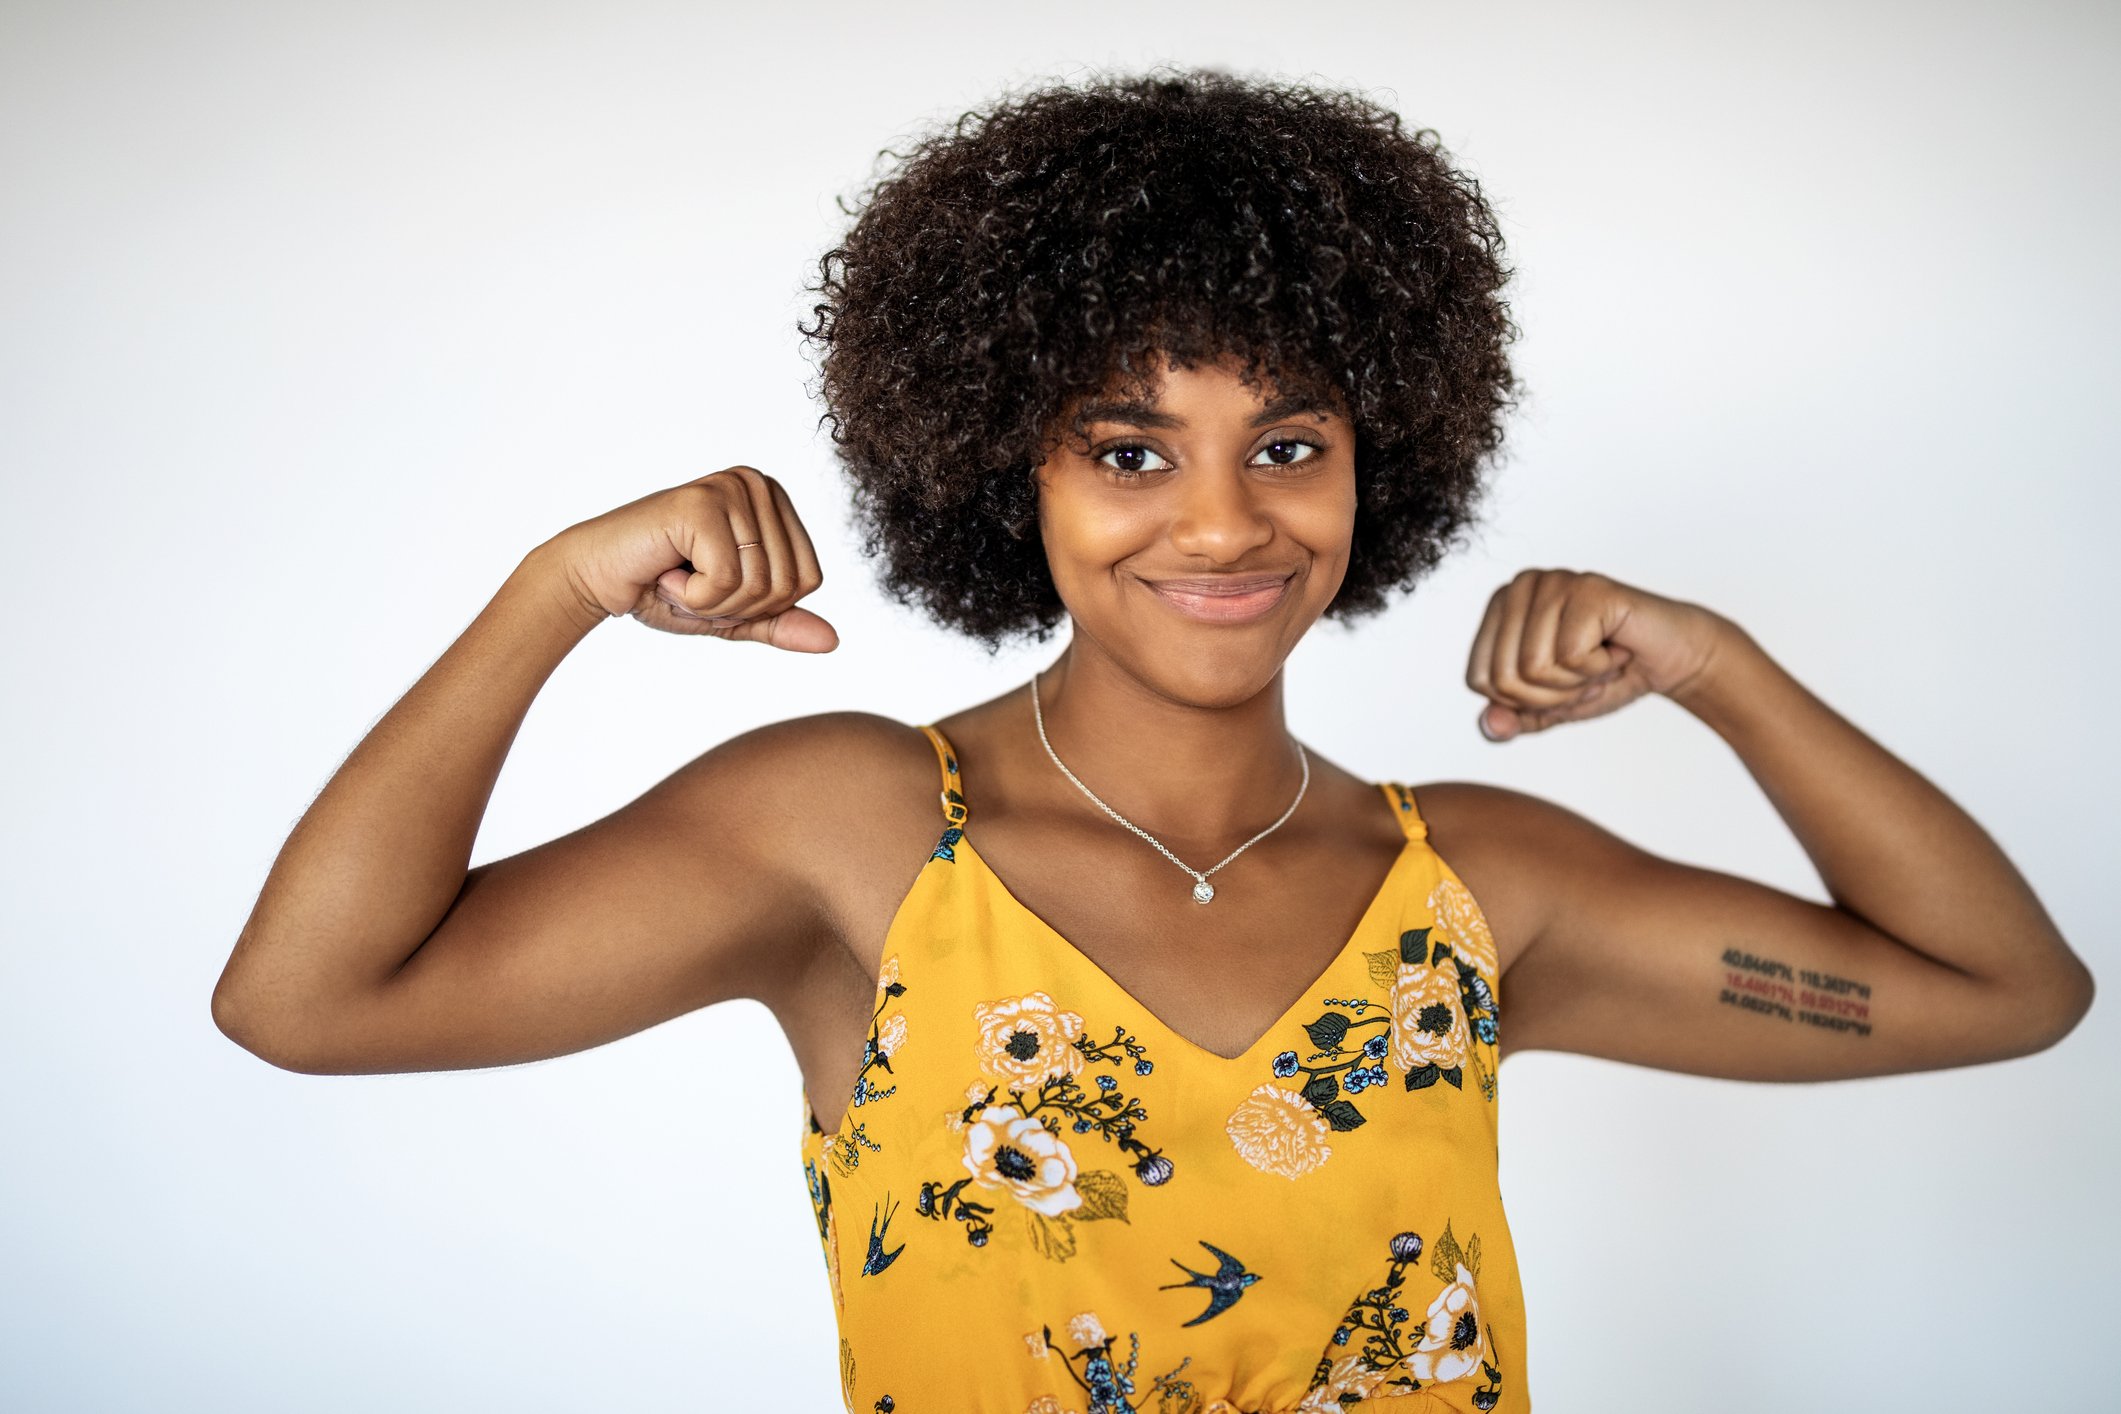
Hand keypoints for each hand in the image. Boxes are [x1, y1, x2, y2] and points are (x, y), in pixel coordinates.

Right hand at [547, 466, 837, 651]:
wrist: (595, 579)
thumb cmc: (661, 590)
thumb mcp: (733, 614)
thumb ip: (780, 622)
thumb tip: (833, 641)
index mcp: (774, 502)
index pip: (809, 580)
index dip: (760, 605)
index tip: (715, 586)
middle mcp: (758, 484)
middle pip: (789, 584)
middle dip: (737, 606)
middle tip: (692, 584)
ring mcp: (731, 487)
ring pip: (760, 585)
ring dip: (712, 603)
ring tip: (678, 576)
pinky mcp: (702, 502)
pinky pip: (726, 580)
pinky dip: (693, 597)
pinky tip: (666, 572)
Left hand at [1465, 568, 1727, 739]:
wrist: (1671, 660)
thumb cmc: (1606, 675)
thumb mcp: (1549, 706)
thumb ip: (1513, 718)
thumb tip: (1488, 726)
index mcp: (1499, 608)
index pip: (1479, 680)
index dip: (1524, 700)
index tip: (1560, 680)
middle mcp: (1520, 586)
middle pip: (1503, 678)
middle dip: (1551, 695)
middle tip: (1585, 673)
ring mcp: (1553, 582)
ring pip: (1534, 669)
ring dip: (1577, 683)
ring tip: (1601, 660)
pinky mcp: (1587, 590)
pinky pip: (1571, 658)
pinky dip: (1601, 669)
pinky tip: (1617, 649)